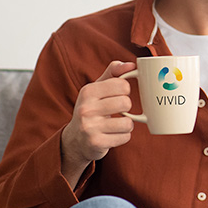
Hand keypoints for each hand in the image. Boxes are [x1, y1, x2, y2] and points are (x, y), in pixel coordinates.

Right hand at [60, 61, 136, 184]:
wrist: (75, 139)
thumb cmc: (91, 109)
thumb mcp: (96, 88)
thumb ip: (113, 73)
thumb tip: (131, 65)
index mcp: (88, 91)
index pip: (122, 85)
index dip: (125, 91)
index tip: (117, 95)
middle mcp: (86, 108)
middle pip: (126, 103)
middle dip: (126, 108)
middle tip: (116, 111)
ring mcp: (90, 127)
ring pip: (128, 123)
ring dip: (126, 124)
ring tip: (115, 124)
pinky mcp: (96, 143)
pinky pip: (125, 137)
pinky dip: (123, 136)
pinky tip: (112, 135)